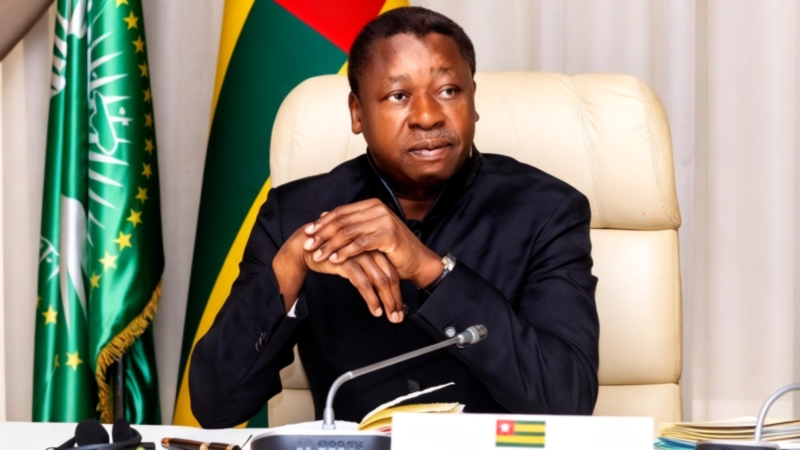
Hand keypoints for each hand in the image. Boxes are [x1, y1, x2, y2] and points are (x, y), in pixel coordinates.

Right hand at [274, 224, 404, 321]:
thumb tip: (383, 289)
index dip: (398, 292)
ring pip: (380, 281)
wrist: (306, 247)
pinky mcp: (347, 262)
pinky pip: (363, 283)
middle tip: (398, 317)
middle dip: (395, 299)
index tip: (401, 309)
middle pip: (390, 277)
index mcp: (374, 249)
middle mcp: (370, 251)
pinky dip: (371, 298)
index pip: (393, 272)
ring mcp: (359, 255)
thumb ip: (368, 270)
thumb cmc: (332, 255)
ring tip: (389, 316)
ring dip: (387, 301)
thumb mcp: (355, 261)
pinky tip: (375, 310)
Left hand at [301, 199, 442, 287]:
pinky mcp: (388, 235)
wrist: (418, 262)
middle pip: (342, 221)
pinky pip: (361, 244)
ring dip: (331, 245)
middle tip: (307, 245)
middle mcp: (378, 209)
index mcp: (372, 205)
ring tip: (318, 255)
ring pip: (349, 232)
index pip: (340, 212)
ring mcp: (384, 220)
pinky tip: (335, 260)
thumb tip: (323, 215)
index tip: (307, 233)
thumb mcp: (368, 234)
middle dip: (322, 234)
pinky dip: (346, 252)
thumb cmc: (392, 250)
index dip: (322, 222)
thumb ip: (349, 225)